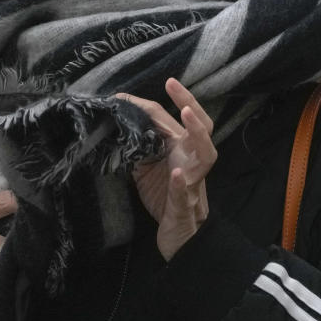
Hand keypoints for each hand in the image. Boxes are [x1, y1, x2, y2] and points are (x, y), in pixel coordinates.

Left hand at [120, 78, 216, 260]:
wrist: (178, 236)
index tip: (126, 93)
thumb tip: (114, 122)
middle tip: (173, 84)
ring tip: (187, 114)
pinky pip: (187, 192)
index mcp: (181, 149)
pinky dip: (182, 183)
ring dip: (197, 133)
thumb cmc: (165, 195)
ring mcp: (192, 181)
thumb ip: (136, 144)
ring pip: (206, 154)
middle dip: (190, 103)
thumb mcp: (145, 166)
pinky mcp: (184, 205)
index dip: (151, 104)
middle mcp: (191, 160)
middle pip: (201, 127)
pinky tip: (177, 173)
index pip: (172, 119)